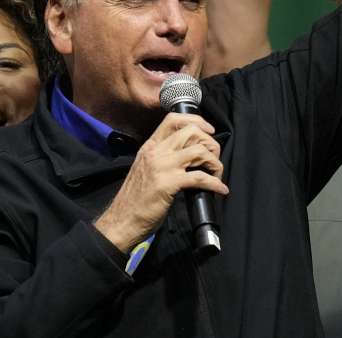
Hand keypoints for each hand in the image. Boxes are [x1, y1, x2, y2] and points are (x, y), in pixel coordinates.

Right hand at [94, 113, 228, 251]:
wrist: (122, 220)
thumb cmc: (135, 199)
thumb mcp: (146, 169)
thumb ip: (163, 157)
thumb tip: (189, 154)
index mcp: (150, 147)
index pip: (173, 120)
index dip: (196, 121)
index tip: (209, 131)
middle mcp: (156, 152)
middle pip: (191, 132)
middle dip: (210, 143)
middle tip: (214, 159)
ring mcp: (162, 167)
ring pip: (199, 151)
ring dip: (215, 163)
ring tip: (217, 175)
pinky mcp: (169, 184)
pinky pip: (200, 177)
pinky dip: (215, 183)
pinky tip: (220, 189)